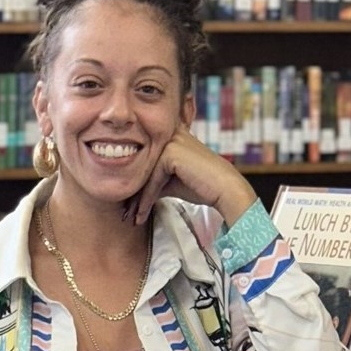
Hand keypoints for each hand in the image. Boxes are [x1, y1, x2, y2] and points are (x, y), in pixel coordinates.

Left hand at [125, 129, 256, 226]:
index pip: (145, 159)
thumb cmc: (202, 186)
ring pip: (144, 174)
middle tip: (125, 213)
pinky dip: (146, 199)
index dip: (136, 182)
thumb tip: (131, 192)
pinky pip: (152, 180)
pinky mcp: (170, 153)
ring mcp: (169, 141)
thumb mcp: (171, 180)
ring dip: (136, 199)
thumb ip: (153, 179)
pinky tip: (141, 215)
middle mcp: (168, 133)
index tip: (129, 205)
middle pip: (142, 166)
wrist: (225, 189)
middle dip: (133, 192)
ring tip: (131, 217)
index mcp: (169, 135)